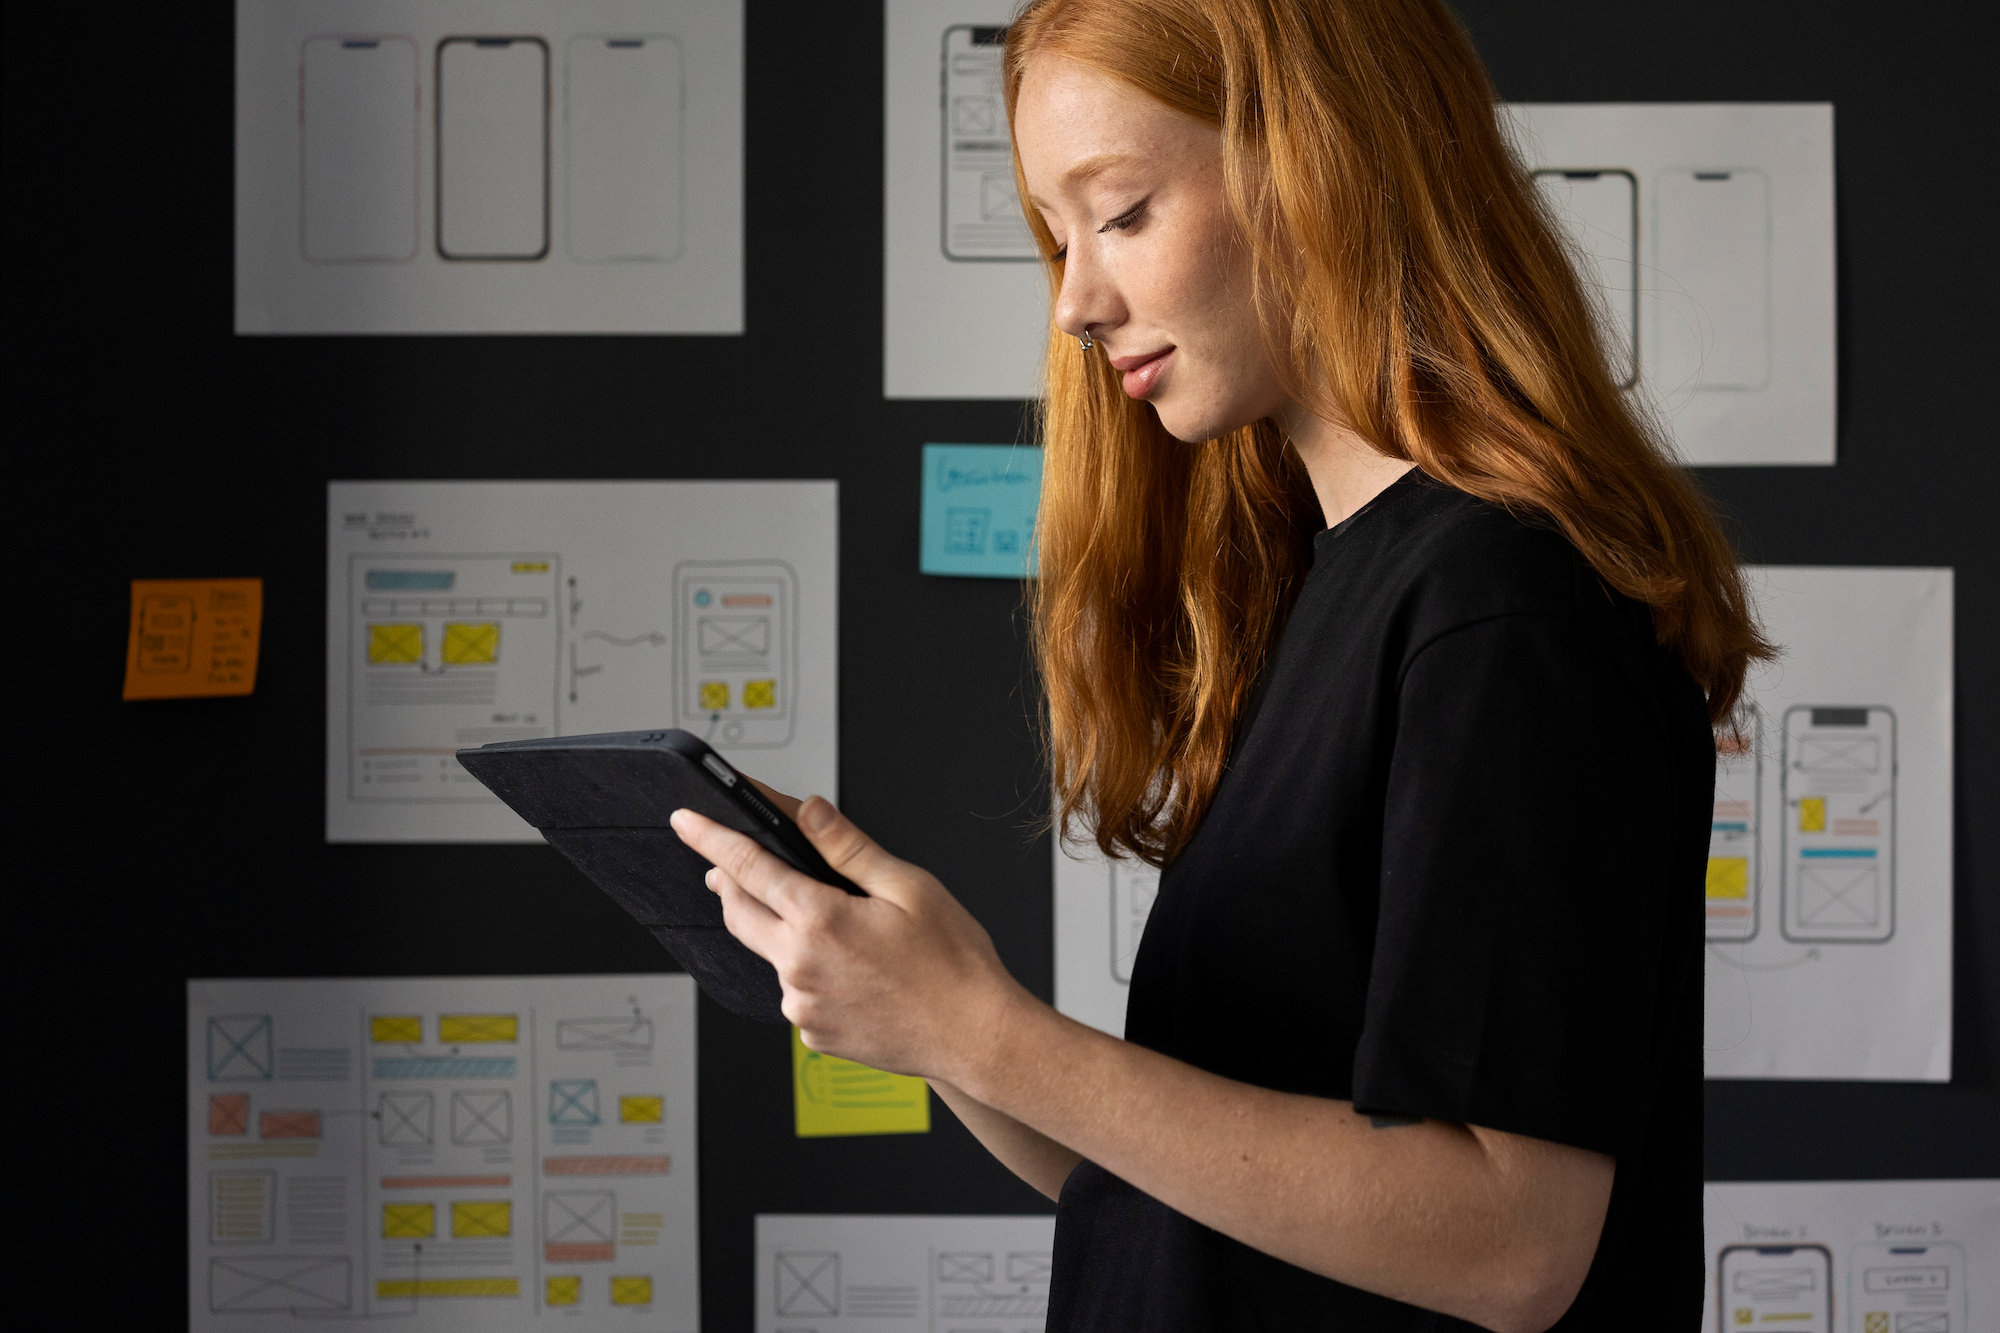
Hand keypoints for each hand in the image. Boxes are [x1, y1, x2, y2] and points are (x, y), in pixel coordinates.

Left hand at [668, 790, 1024, 1081]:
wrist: (977, 1037)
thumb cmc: (954, 962)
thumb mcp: (907, 886)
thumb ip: (847, 847)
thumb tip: (808, 812)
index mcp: (820, 920)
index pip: (747, 866)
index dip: (711, 838)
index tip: (685, 821)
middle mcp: (799, 967)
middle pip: (740, 913)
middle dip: (730, 883)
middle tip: (732, 865)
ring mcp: (803, 1007)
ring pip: (772, 955)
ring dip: (783, 932)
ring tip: (841, 929)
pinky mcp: (813, 1035)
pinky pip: (797, 993)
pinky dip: (810, 973)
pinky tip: (855, 971)